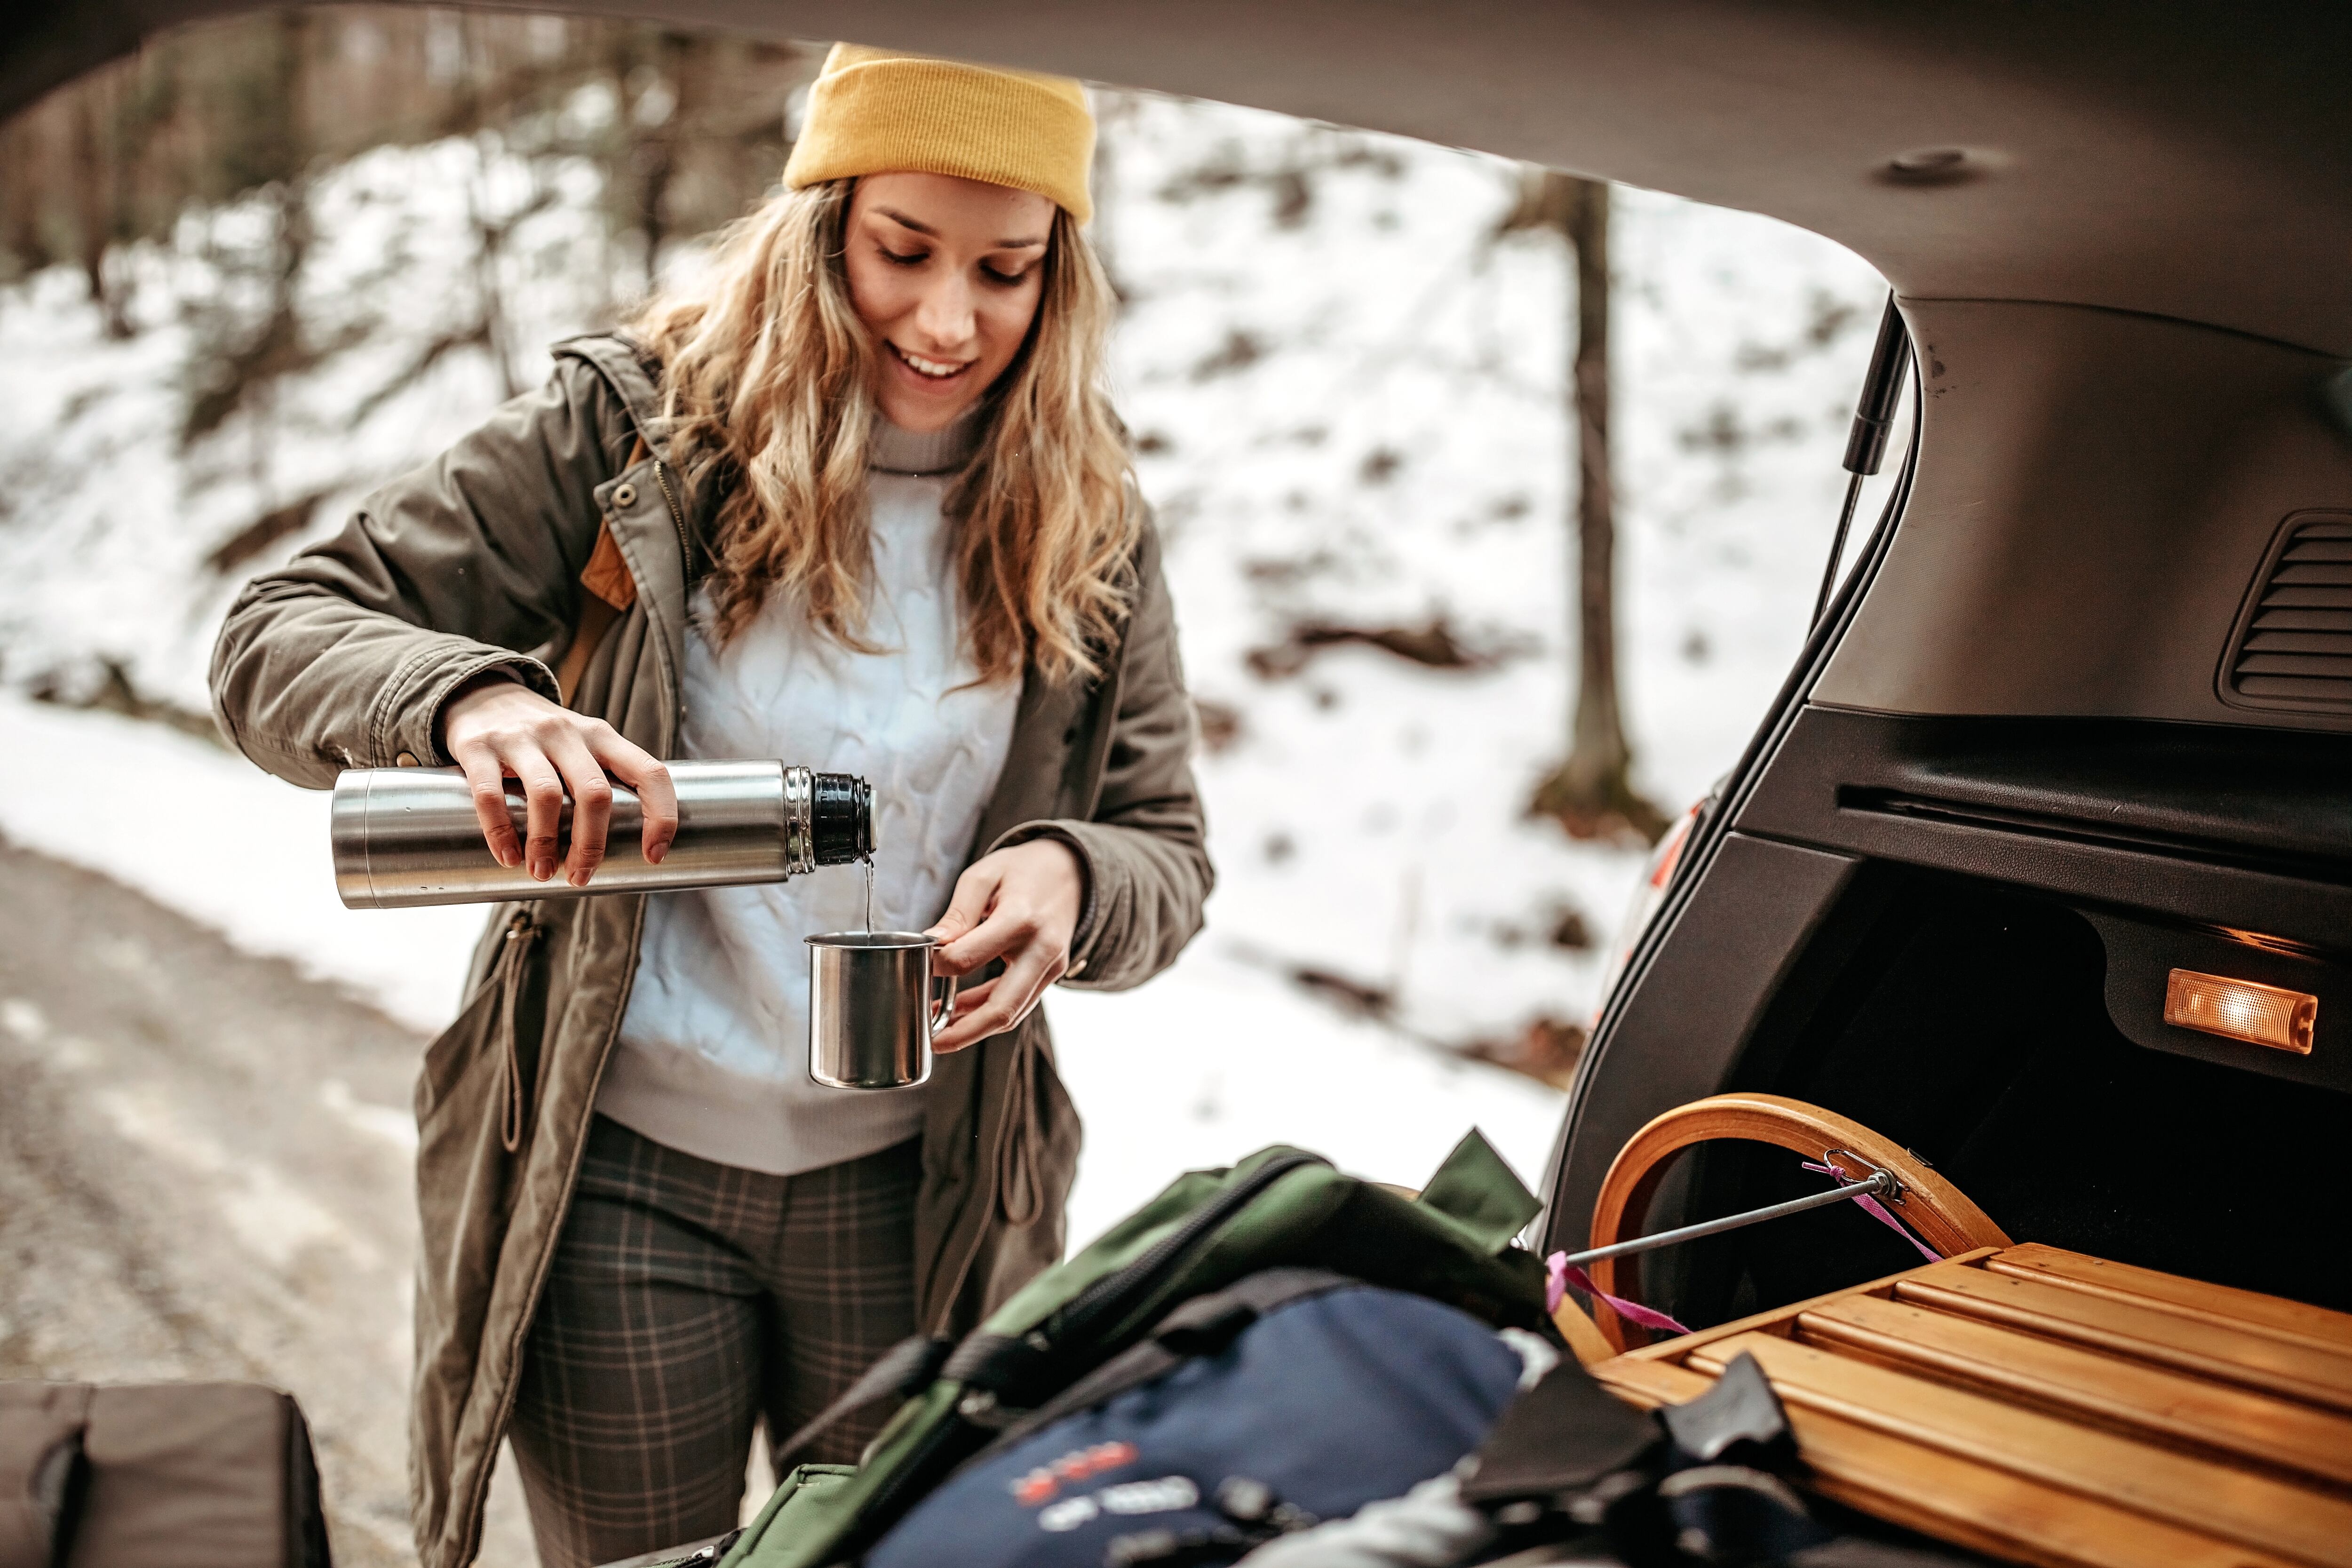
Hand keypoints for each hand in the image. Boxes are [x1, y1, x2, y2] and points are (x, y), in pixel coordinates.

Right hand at [440, 678, 677, 886]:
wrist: (482, 696)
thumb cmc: (544, 740)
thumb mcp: (583, 747)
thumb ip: (604, 783)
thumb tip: (624, 851)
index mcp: (602, 736)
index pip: (650, 772)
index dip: (661, 816)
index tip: (653, 856)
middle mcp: (567, 733)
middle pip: (595, 793)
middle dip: (591, 845)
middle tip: (580, 877)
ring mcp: (522, 737)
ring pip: (546, 795)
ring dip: (546, 843)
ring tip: (542, 872)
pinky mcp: (480, 746)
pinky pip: (491, 794)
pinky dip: (500, 831)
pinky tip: (508, 856)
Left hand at [924, 838, 1084, 1052]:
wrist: (1071, 870)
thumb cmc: (1023, 869)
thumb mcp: (984, 875)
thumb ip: (958, 912)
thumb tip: (932, 943)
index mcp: (1021, 919)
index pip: (969, 957)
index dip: (937, 966)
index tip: (918, 963)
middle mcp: (1042, 949)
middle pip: (1001, 1007)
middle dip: (963, 1031)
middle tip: (930, 1039)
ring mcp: (1051, 966)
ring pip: (1011, 1013)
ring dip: (974, 1028)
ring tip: (938, 1029)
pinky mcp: (1051, 975)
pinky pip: (1018, 1002)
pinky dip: (988, 1011)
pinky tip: (959, 1011)